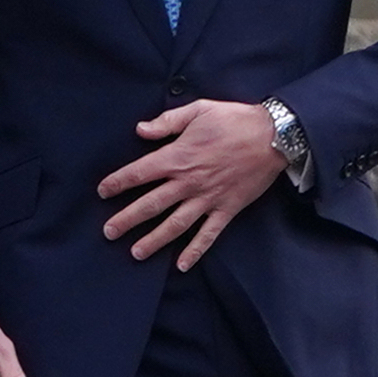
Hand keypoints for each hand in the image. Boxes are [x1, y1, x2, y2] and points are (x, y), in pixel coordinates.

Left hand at [98, 100, 286, 269]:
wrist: (274, 136)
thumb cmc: (234, 120)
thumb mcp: (198, 111)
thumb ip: (167, 122)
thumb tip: (140, 129)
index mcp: (177, 157)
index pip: (139, 174)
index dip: (118, 183)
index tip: (102, 192)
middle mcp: (188, 182)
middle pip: (151, 205)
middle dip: (127, 219)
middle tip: (108, 232)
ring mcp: (208, 198)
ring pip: (175, 224)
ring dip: (154, 240)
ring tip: (135, 253)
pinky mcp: (227, 209)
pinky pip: (209, 234)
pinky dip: (195, 251)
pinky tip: (181, 265)